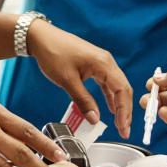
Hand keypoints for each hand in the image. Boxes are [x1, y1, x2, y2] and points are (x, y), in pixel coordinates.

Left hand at [27, 20, 132, 138]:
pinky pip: (107, 82)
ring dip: (119, 104)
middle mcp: (106, 61)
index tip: (123, 128)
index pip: (122, 91)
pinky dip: (110, 96)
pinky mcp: (94, 64)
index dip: (125, 111)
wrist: (41, 37)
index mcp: (103, 64)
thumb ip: (83, 101)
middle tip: (124, 130)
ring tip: (119, 123)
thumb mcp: (67, 81)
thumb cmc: (53, 53)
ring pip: (117, 86)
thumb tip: (95, 119)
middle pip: (124, 89)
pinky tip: (110, 108)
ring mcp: (101, 62)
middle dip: (125, 110)